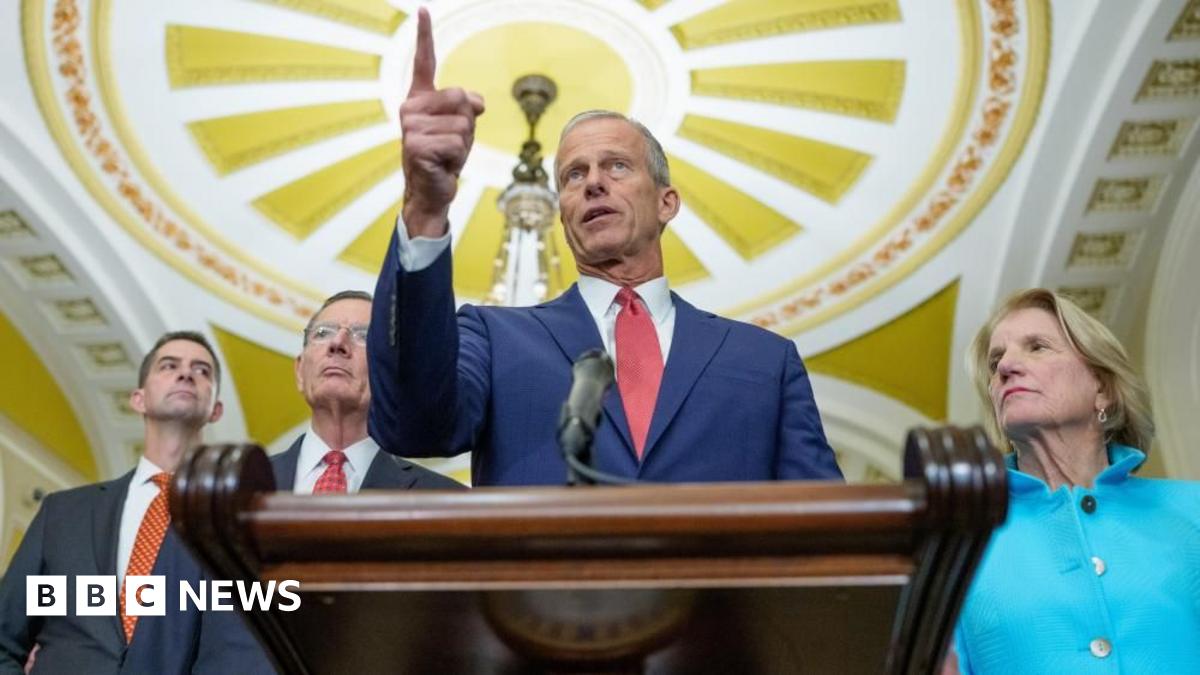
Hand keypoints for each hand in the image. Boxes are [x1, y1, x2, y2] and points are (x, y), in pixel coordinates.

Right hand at [399, 7, 485, 237]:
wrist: (431, 190)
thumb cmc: (445, 156)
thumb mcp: (461, 126)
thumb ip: (467, 107)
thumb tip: (475, 103)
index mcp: (419, 98)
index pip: (424, 62)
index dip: (424, 36)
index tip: (423, 10)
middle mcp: (410, 108)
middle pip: (460, 98)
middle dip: (467, 124)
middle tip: (451, 143)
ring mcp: (410, 128)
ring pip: (462, 124)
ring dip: (464, 144)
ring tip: (446, 155)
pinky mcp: (416, 146)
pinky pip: (457, 144)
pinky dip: (458, 158)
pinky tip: (443, 165)